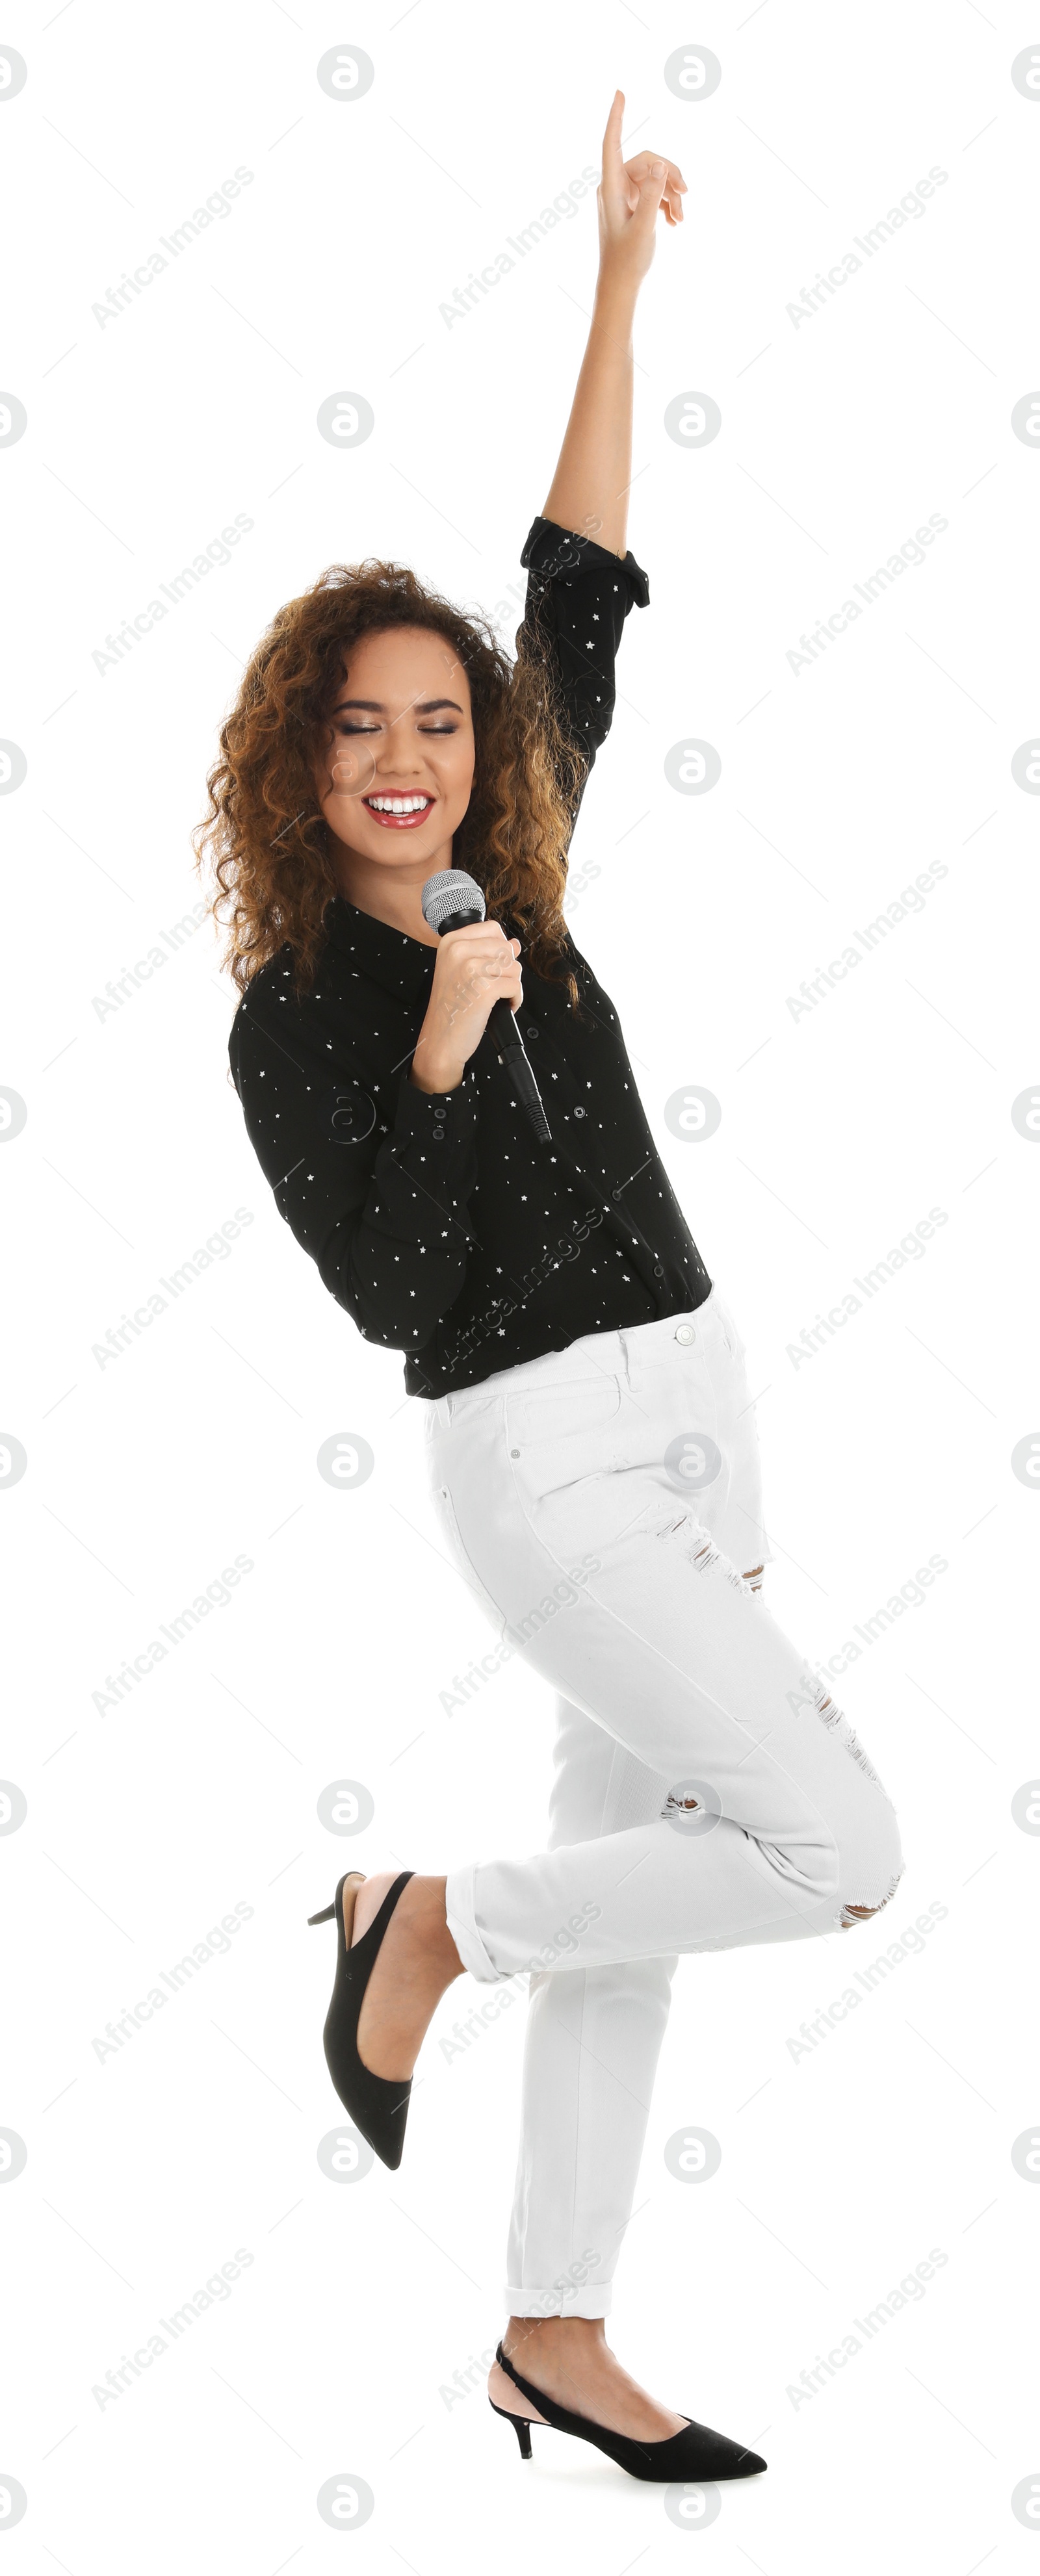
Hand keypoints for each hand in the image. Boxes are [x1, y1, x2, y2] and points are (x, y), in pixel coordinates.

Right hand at [409, 919, 522, 1093]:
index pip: (492, 929)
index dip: (500, 949)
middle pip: (506, 948)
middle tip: (492, 986)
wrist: (441, 1039)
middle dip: (507, 969)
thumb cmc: (451, 1008)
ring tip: (495, 998)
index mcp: (451, 942)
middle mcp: (459, 951)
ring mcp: (471, 968)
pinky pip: (516, 986)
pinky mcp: (484, 988)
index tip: (492, 966)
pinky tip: (502, 1006)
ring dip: (511, 985)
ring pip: (514, 967)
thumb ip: (487, 953)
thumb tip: (514, 944)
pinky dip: (514, 999)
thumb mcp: (462, 971)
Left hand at [597, 89, 685, 286]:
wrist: (620, 286)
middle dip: (669, 175)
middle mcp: (614, 186)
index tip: (619, 92)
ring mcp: (623, 195)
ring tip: (682, 218)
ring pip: (654, 177)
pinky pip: (653, 192)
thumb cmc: (627, 260)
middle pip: (647, 161)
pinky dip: (667, 203)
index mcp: (610, 188)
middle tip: (687, 194)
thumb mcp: (644, 228)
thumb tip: (660, 164)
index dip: (616, 117)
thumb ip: (652, 195)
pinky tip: (676, 221)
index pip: (612, 143)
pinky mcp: (632, 205)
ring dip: (672, 194)